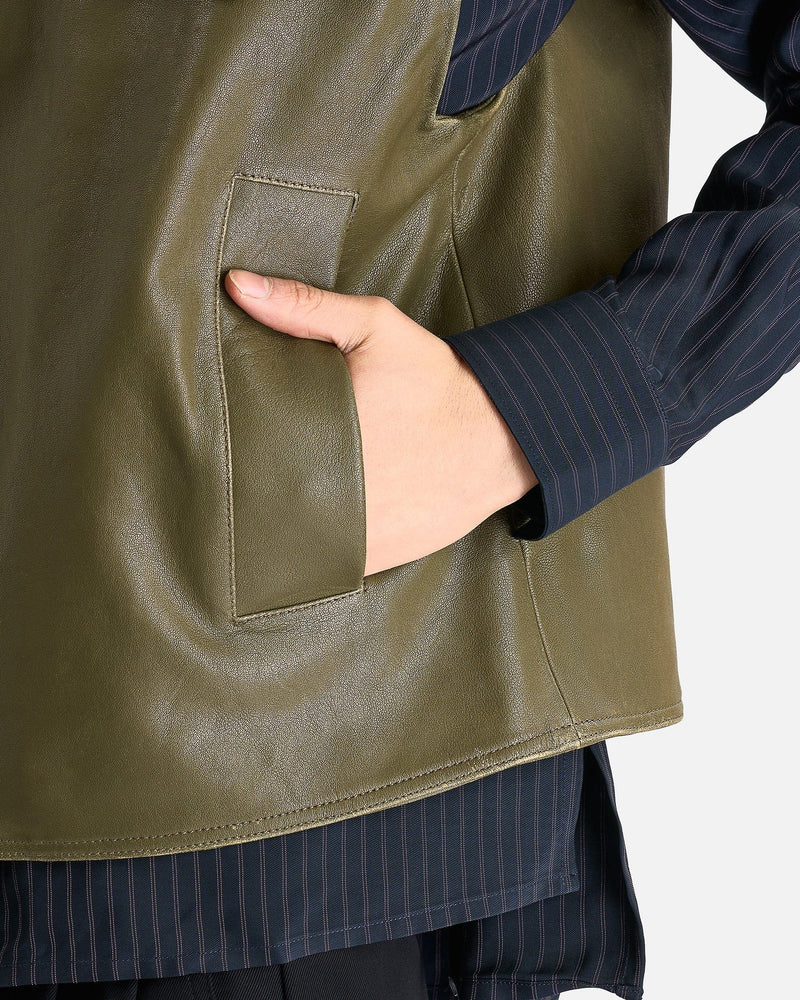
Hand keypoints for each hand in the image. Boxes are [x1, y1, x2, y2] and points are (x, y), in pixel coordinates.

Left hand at [224, 269, 538, 576]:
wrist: (498, 438)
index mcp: (318, 431)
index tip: (211, 438)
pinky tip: (302, 528)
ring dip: (270, 526)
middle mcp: (329, 491)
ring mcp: (350, 533)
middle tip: (228, 471)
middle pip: (257, 498)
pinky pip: (319, 561)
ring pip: (283, 540)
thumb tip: (237, 286)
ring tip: (260, 502)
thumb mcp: (376, 328)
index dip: (221, 447)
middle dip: (243, 484)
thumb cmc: (435, 381)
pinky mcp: (371, 558)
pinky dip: (307, 550)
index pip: (242, 450)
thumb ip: (305, 308)